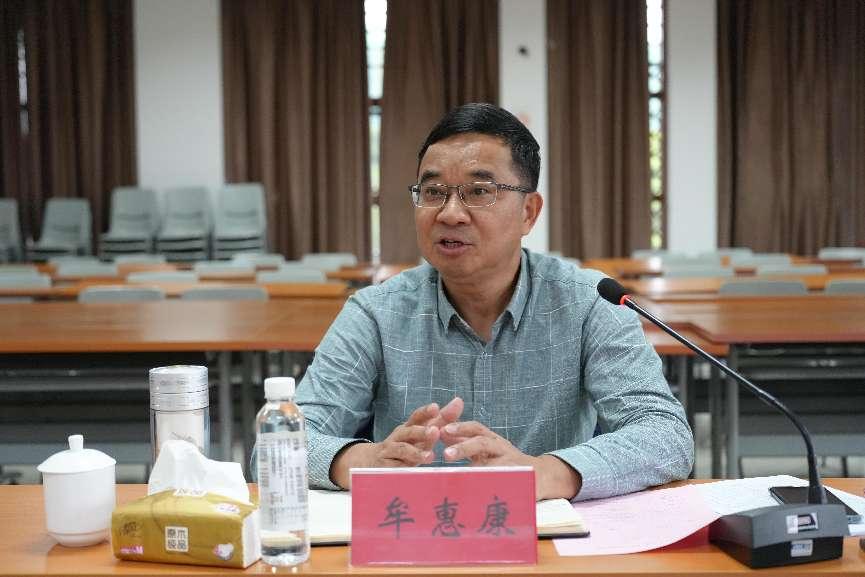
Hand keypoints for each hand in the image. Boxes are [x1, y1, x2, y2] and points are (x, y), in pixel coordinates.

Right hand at [329, 397, 464, 488]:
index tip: (436, 407)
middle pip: (408, 432)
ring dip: (415, 452)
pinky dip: (405, 471)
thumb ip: (440, 420)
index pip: (416, 417)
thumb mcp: (421, 434)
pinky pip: (396, 470)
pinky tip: (416, 474)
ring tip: (430, 456)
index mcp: (408, 428)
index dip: (425, 412)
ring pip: (401, 450)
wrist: (371, 461)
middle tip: (436, 431)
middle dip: (421, 431)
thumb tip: (459, 402)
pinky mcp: (385, 468)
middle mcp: (397, 437)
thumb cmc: (405, 446)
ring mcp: (389, 452)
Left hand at [441, 421, 581, 499]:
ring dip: (477, 470)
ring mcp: (511, 463)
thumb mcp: (488, 449)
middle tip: (446, 454)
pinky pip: (503, 482)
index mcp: (492, 439)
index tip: (442, 430)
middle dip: (464, 447)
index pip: (475, 428)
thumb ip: (466, 443)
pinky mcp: (518, 478)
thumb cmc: (507, 461)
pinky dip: (490, 487)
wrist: (541, 474)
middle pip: (482, 442)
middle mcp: (501, 447)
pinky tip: (475, 495)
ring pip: (494, 465)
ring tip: (461, 476)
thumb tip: (442, 434)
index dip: (460, 427)